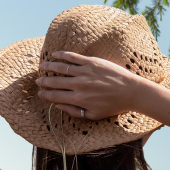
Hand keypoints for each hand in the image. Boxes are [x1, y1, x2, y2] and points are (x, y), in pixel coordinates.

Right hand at [35, 51, 152, 119]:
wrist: (132, 92)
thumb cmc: (114, 106)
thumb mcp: (94, 115)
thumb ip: (74, 111)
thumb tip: (59, 106)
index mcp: (79, 99)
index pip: (56, 96)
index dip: (45, 95)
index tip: (40, 93)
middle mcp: (79, 85)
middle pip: (55, 82)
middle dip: (44, 81)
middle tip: (38, 80)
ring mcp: (85, 72)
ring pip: (61, 67)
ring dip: (48, 66)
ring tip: (41, 66)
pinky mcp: (92, 62)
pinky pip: (73, 57)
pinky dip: (62, 55)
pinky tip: (54, 54)